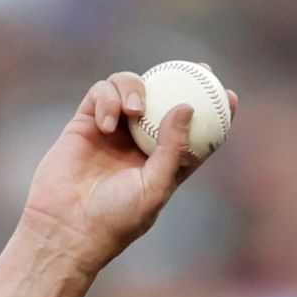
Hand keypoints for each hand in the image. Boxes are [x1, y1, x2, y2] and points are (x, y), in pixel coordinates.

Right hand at [22, 71, 224, 268]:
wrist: (66, 226)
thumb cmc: (115, 218)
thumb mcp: (154, 188)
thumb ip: (172, 148)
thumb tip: (187, 107)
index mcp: (163, 162)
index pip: (194, 132)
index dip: (213, 112)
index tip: (229, 96)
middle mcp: (139, 142)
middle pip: (165, 99)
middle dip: (184, 79)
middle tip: (199, 69)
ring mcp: (113, 130)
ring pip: (131, 88)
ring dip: (135, 87)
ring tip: (136, 108)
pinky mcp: (86, 122)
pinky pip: (100, 93)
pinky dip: (107, 99)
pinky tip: (106, 122)